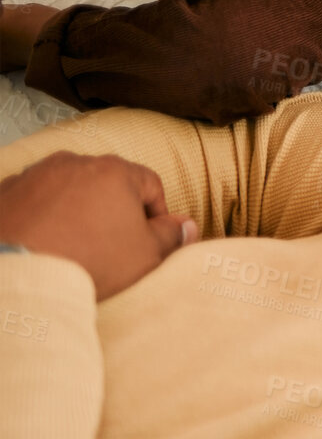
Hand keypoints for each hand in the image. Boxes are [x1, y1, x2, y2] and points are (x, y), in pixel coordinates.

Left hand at [0, 151, 196, 299]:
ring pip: (67, 188)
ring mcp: (34, 175)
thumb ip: (171, 236)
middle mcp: (74, 162)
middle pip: (107, 183)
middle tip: (112, 244)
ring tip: (72, 244)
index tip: (149, 238)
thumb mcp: (145, 255)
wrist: (19, 275)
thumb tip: (187, 226)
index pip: (151, 184)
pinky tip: (41, 241)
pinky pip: (31, 199)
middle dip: (113, 209)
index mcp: (115, 171)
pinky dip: (39, 215)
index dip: (156, 214)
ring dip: (75, 209)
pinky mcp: (4, 193)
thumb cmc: (87, 262)